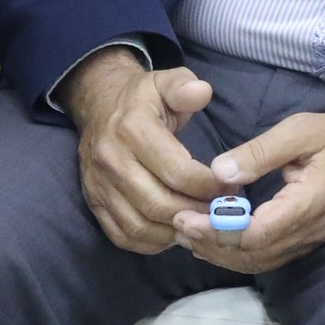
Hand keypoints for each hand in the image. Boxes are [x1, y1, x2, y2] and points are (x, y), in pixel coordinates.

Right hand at [63, 48, 220, 252]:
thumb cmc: (143, 98)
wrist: (97, 105)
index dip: (208, 186)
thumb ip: (185, 86)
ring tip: (201, 223)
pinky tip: (174, 232)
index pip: (177, 172)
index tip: (230, 187)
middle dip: (196, 213)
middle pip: (159, 204)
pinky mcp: (94, 203)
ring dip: (176, 231)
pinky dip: (151, 243)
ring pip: (140, 226)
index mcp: (132, 130)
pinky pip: (122, 236)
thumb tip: (202, 92)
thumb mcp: (165, 81)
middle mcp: (112, 162)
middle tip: (220, 212)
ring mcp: (99, 186)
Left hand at [171, 112, 324, 274]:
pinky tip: (214, 241)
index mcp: (307, 203)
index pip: (256, 232)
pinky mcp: (304, 241)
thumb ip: (259, 152)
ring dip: (220, 253)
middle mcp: (307, 230)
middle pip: (252, 254)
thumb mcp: (300, 130)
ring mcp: (308, 240)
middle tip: (176, 226)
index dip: (218, 231)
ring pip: (258, 261)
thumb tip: (218, 173)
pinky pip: (266, 258)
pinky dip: (236, 254)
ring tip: (186, 235)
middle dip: (210, 244)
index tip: (185, 217)